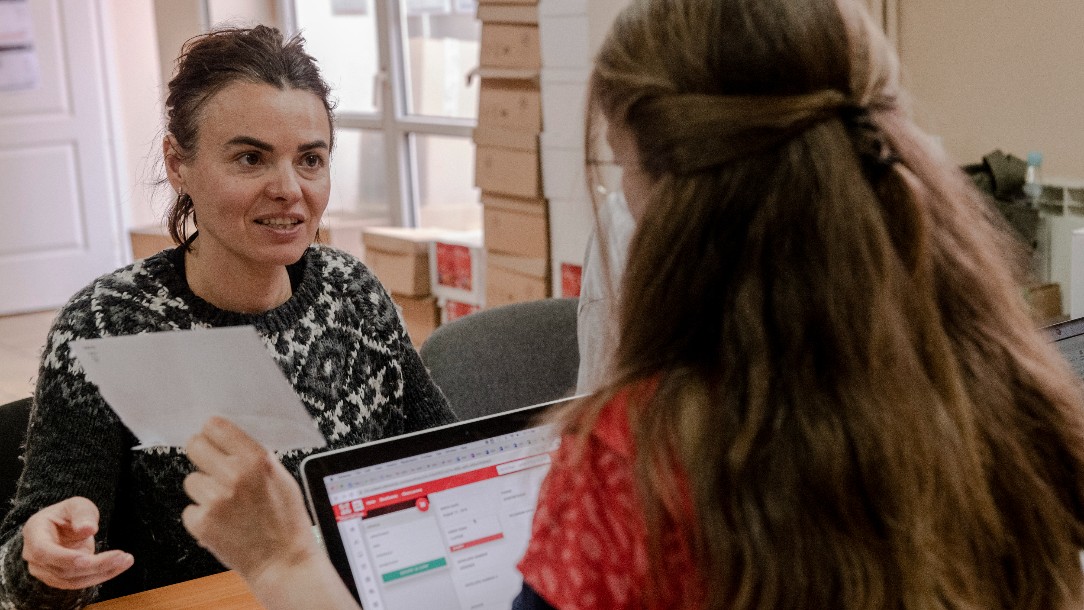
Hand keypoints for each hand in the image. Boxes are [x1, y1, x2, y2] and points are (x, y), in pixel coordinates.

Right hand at [21, 497, 133, 588]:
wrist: (62, 528)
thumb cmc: (68, 514)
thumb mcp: (77, 505)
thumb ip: (82, 513)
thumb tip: (88, 529)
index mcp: (34, 534)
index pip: (44, 552)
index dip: (65, 558)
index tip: (88, 558)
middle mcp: (34, 557)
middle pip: (64, 569)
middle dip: (95, 565)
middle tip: (122, 556)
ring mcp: (45, 571)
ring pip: (74, 580)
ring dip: (102, 573)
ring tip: (126, 560)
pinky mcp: (59, 579)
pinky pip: (81, 582)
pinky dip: (102, 575)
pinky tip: (120, 565)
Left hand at [182, 417, 317, 579]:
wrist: (282, 562)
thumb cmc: (287, 522)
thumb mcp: (283, 479)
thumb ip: (257, 458)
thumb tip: (231, 442)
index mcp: (255, 460)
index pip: (215, 426)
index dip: (213, 433)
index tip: (214, 440)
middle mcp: (233, 475)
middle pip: (194, 446)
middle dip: (203, 456)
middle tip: (214, 469)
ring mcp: (214, 500)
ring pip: (191, 480)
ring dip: (204, 490)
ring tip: (226, 504)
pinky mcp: (201, 523)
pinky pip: (189, 509)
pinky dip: (202, 516)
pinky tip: (221, 522)